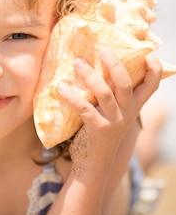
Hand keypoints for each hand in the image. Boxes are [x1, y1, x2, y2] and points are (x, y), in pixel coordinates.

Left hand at [58, 50, 161, 167]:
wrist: (94, 164)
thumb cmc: (101, 129)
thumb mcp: (114, 111)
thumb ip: (113, 92)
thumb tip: (99, 61)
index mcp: (134, 105)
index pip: (152, 85)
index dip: (154, 68)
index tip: (149, 52)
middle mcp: (127, 112)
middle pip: (125, 84)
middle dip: (115, 65)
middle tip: (104, 50)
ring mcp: (114, 121)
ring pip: (104, 93)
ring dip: (89, 76)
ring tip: (78, 62)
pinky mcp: (98, 129)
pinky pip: (84, 108)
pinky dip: (71, 96)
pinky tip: (60, 87)